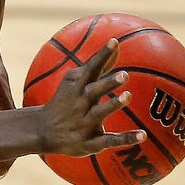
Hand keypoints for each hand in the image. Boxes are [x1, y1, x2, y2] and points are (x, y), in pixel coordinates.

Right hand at [39, 39, 146, 155]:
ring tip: (127, 96)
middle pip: (94, 91)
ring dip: (113, 104)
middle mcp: (79, 103)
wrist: (43, 130)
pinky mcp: (89, 142)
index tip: (114, 41)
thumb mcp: (76, 81)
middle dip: (108, 83)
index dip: (102, 55)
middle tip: (125, 75)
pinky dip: (125, 139)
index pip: (90, 68)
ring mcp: (83, 123)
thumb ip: (99, 66)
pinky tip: (142, 135)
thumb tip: (117, 46)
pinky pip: (109, 141)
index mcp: (76, 87)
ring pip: (99, 113)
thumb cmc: (65, 101)